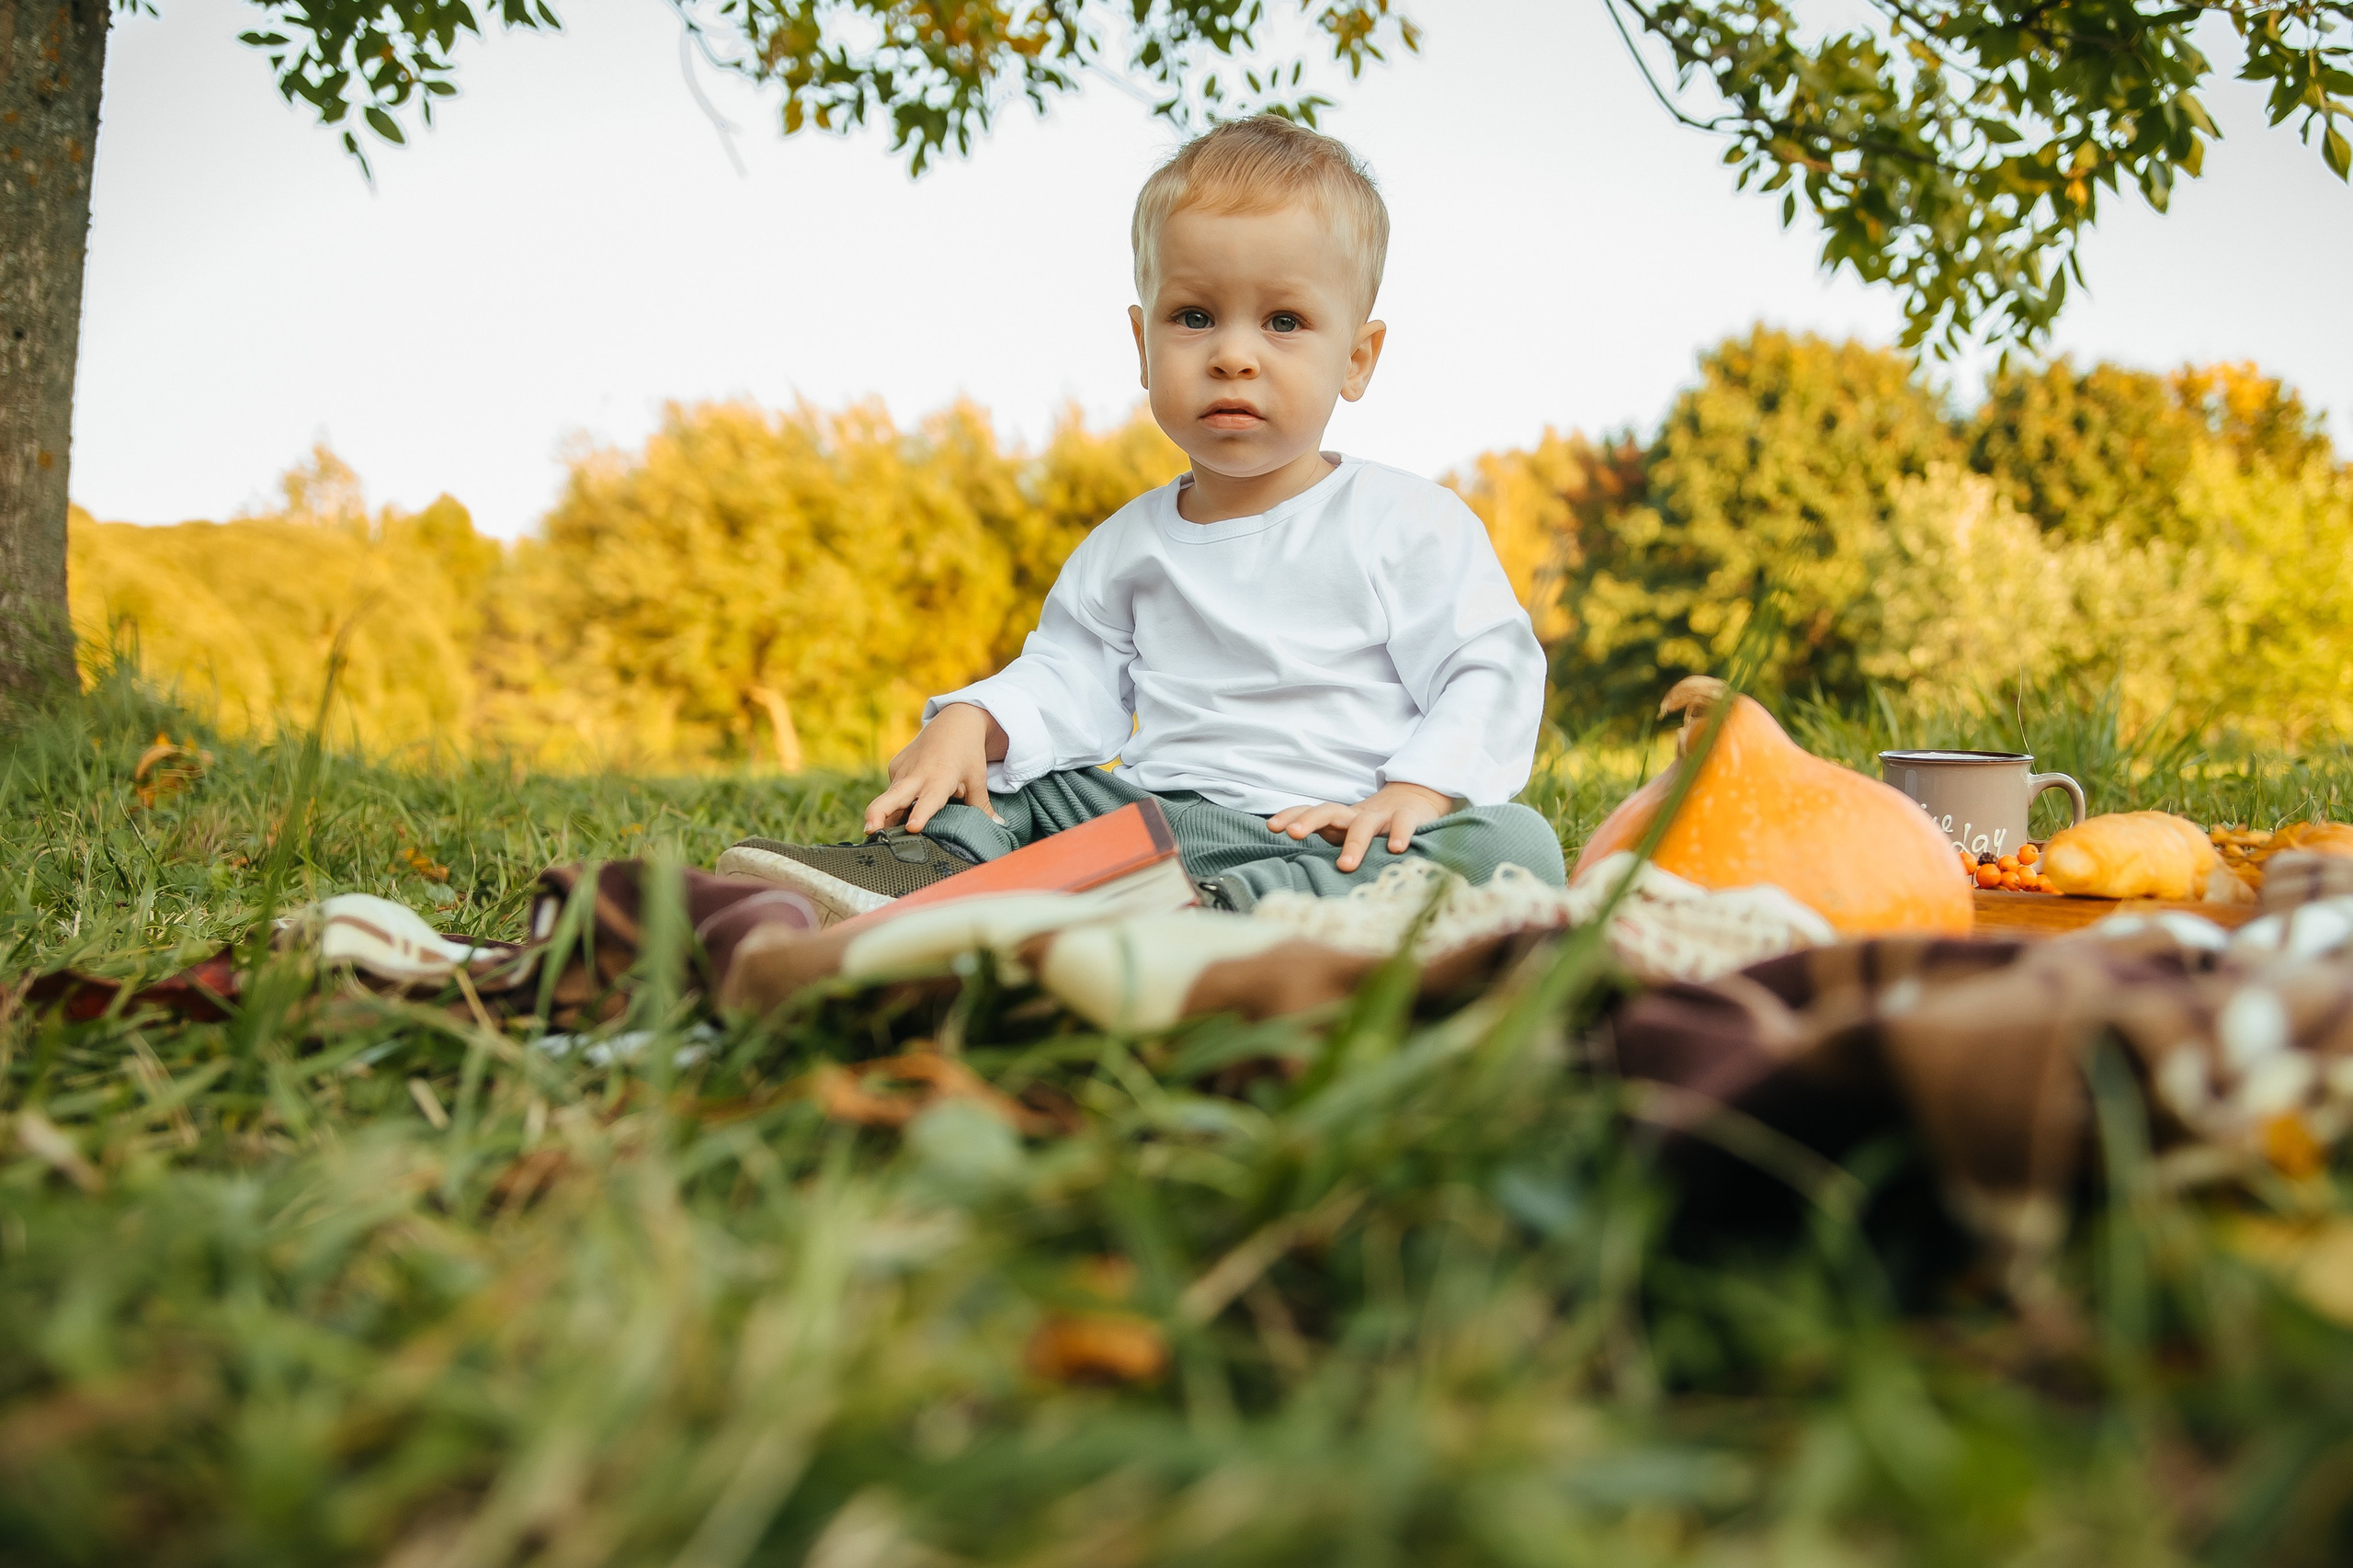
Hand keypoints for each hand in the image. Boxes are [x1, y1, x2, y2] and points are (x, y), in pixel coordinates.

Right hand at [864, 704, 1008, 834]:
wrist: (955, 722)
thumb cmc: (968, 754)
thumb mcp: (977, 778)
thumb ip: (983, 806)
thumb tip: (999, 828)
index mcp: (940, 778)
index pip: (929, 800)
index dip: (920, 814)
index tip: (912, 828)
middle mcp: (917, 774)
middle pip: (891, 797)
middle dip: (877, 814)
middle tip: (869, 830)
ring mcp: (902, 769)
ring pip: (888, 798)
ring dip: (883, 817)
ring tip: (877, 833)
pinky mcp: (895, 767)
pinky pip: (893, 791)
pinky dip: (896, 803)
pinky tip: (905, 805)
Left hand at [1265, 781, 1452, 872]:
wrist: (1414, 800)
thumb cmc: (1372, 826)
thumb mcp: (1346, 833)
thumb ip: (1327, 843)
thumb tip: (1293, 870)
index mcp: (1338, 820)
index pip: (1310, 812)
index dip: (1291, 816)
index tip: (1272, 827)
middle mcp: (1355, 815)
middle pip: (1329, 811)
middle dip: (1309, 820)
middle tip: (1293, 834)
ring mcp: (1381, 816)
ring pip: (1364, 824)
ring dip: (1354, 843)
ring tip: (1346, 865)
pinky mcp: (1408, 816)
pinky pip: (1402, 822)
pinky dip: (1400, 833)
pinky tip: (1396, 849)